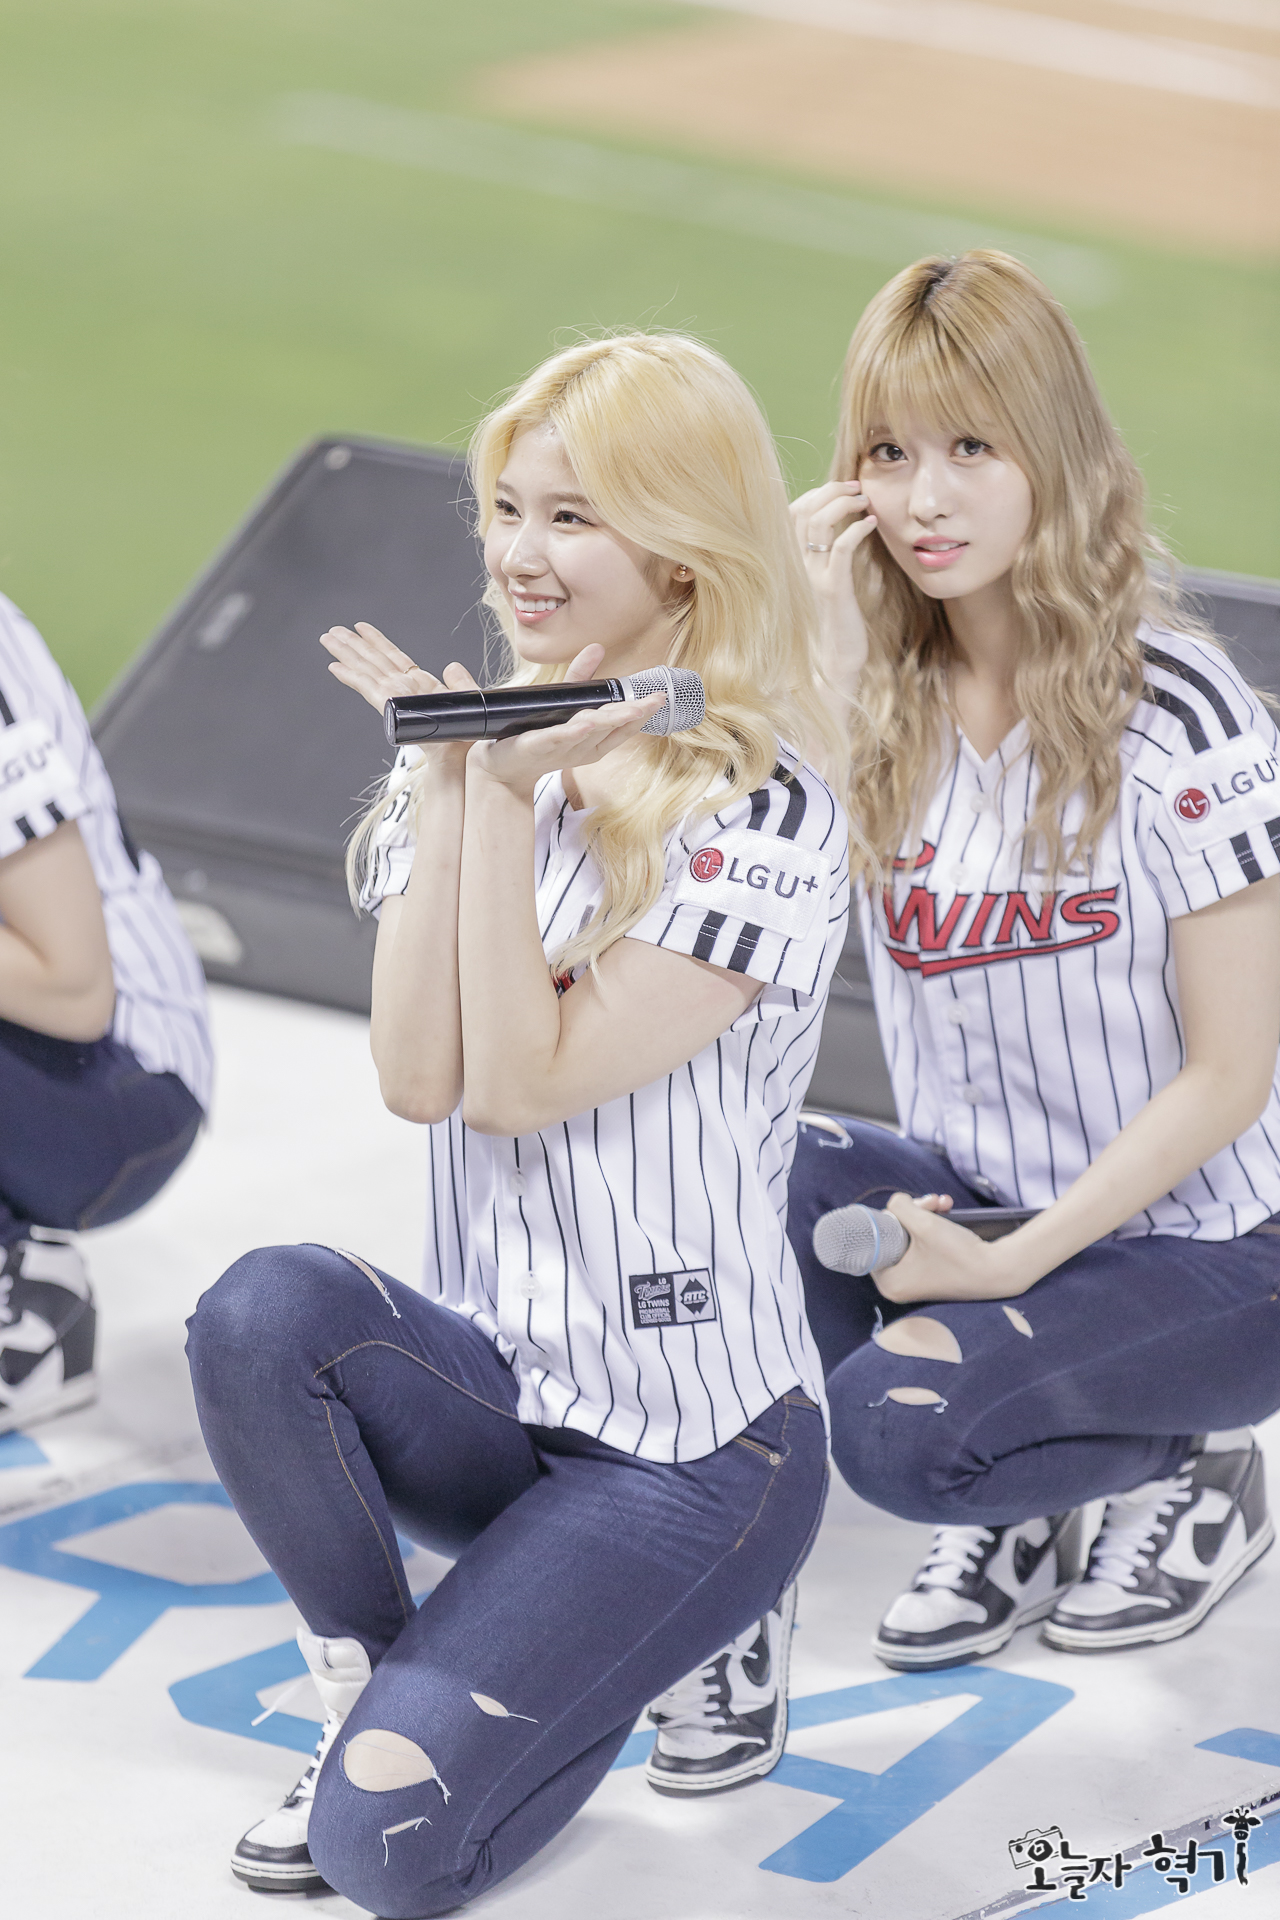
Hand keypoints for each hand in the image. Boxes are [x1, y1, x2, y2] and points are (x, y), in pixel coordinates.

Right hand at [322, 622, 479, 769]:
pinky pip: (367, 687)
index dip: (377, 641)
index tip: (361, 627)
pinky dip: (351, 676)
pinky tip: (335, 667)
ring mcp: (395, 696)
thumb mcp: (467, 698)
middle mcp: (404, 688)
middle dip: (352, 644)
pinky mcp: (390, 707)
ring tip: (328, 638)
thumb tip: (452, 666)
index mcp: (421, 684)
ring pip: (366, 669)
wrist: (458, 755)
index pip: (395, 657)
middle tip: (332, 631)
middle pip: (374, 660)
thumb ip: (460, 682)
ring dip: (346, 653)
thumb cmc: (463, 733)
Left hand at [466, 645, 664, 799]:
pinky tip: (584, 723)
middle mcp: (582, 749)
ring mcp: (561, 750)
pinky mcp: (537, 747)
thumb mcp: (562, 706)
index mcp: (592, 741)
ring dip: (610, 720)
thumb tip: (597, 648)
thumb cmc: (535, 738)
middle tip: (655, 701)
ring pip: (590, 733)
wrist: (501, 767)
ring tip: (630, 710)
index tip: (659, 697)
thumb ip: (579, 679)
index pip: (622, 727)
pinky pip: (558, 738)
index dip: (642, 712)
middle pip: (612, 729)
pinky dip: (573, 732)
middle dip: (634, 715)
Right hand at [790, 482, 876, 695]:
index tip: (840, 488)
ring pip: (819, 523)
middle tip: (857, 486)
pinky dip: (857, 529)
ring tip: (865, 500)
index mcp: (791, 561)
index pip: (792, 512)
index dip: (814, 493)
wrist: (833, 659)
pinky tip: (872, 524)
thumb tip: (837, 527)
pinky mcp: (833, 588)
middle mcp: (796, 565)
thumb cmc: (833, 620)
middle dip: (831, 490)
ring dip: (845, 503)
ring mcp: (812, 576)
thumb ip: (824, 556)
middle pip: (803, 510)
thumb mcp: (824, 582)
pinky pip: (842, 548)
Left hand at [873, 1191, 1027, 1304]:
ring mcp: (914, 1281)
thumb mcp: (924, 1224)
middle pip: (892, 1235)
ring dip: (924, 1214)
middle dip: (912, 1212)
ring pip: (908, 1235)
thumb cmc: (960, 1253)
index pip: (875, 1239)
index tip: (909, 1208)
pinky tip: (947, 1209)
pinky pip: (920, 1243)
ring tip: (943, 1202)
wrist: (998, 1270)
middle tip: (930, 1201)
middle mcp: (897, 1286)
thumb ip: (900, 1207)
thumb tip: (894, 1202)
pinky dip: (932, 1226)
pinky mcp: (929, 1274)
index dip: (890, 1217)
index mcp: (889, 1282)